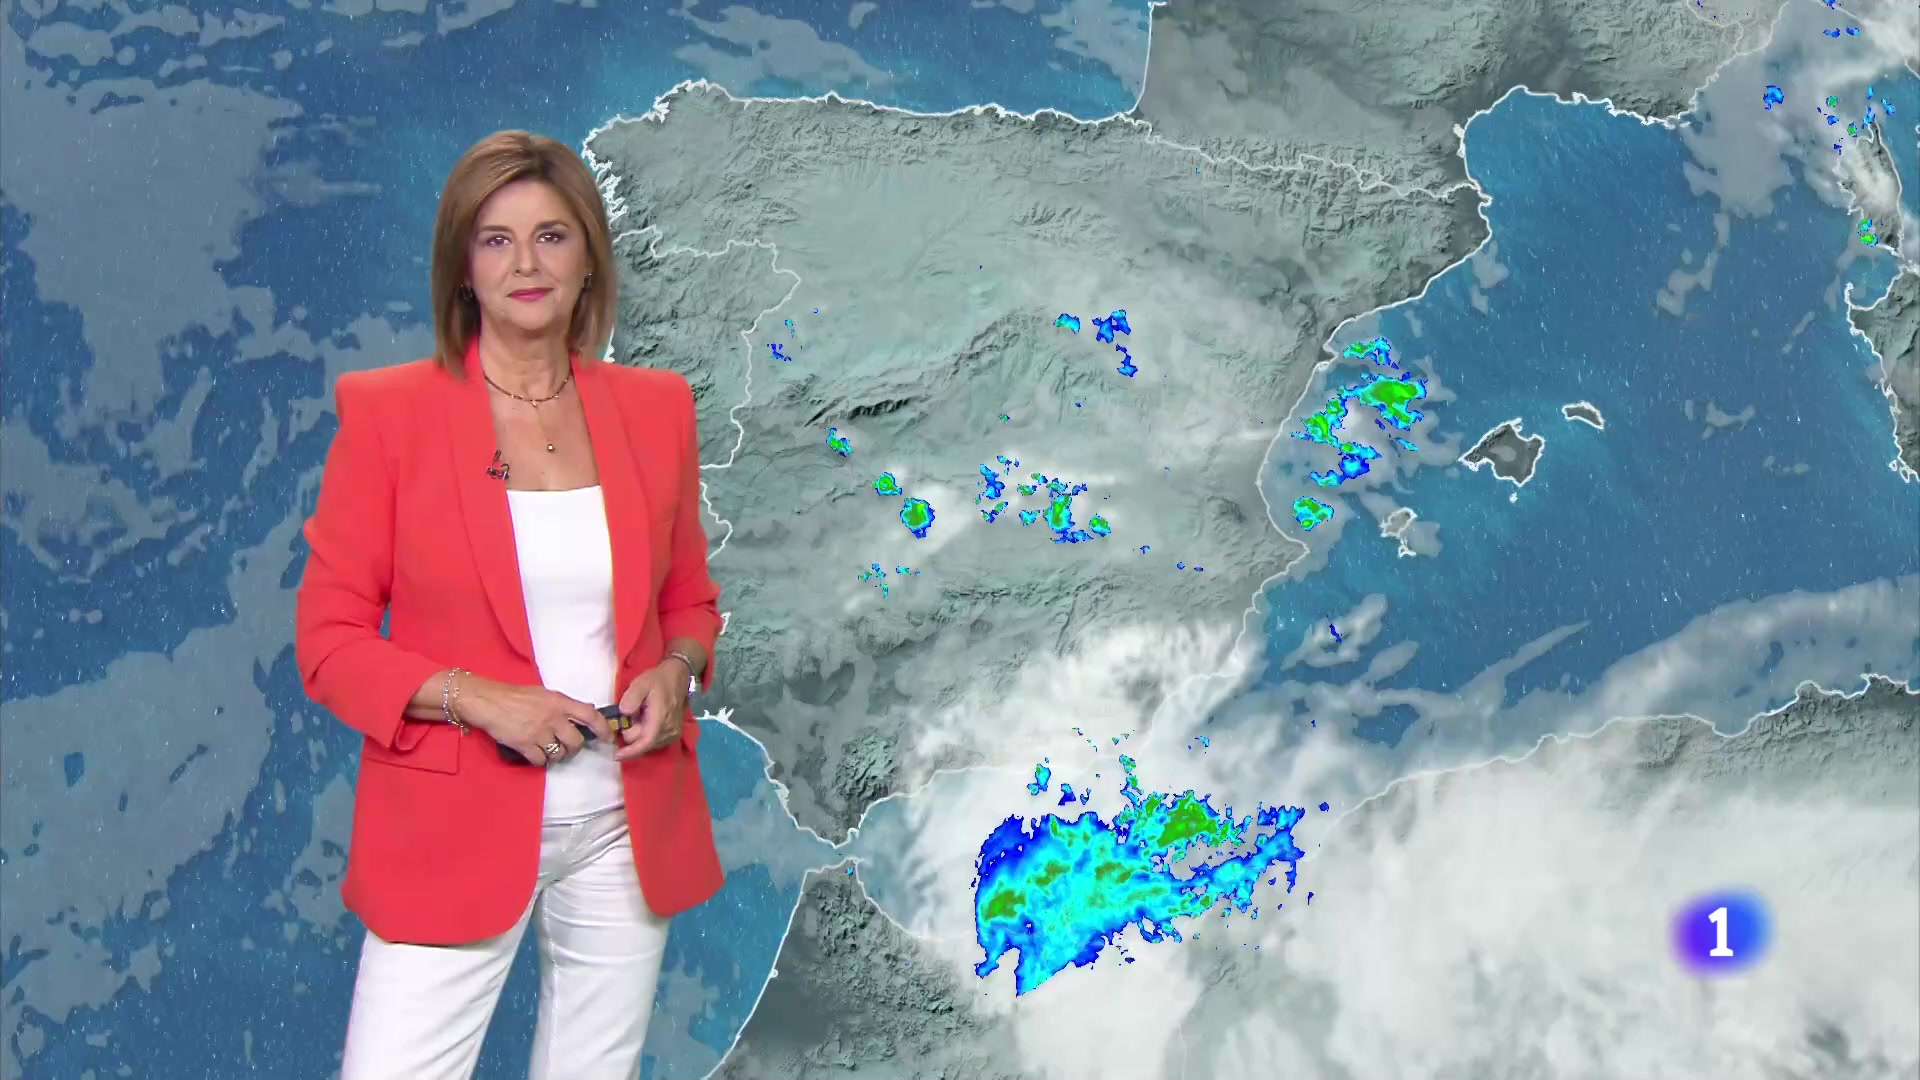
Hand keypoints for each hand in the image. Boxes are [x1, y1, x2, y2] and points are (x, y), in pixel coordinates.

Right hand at [456, 675, 614, 765]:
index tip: (608, 738)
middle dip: (574, 748)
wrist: (488, 702)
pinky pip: (541, 761)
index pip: (590, 715)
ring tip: (548, 749)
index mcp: (560, 702)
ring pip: (559, 754)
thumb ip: (563, 704)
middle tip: (567, 746)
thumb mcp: (544, 693)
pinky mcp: (525, 745)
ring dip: (556, 755)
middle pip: (576, 741)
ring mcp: (540, 732)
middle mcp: (553, 717)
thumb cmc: (515, 696)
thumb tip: (586, 710)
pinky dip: (540, 760)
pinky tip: (535, 753)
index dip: (603, 728)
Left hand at [613, 659, 690, 760]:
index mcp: (661, 719)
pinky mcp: (672, 735)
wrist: (677, 677)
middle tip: (630, 713)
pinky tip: (644, 720)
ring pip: (647, 744)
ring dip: (638, 733)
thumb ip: (631, 697)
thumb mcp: (641, 683)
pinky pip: (653, 742)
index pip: (645, 742)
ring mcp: (672, 734)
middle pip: (642, 743)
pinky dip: (644, 735)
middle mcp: (669, 731)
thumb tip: (623, 713)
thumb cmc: (658, 680)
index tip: (616, 755)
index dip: (630, 751)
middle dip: (631, 732)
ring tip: (638, 714)